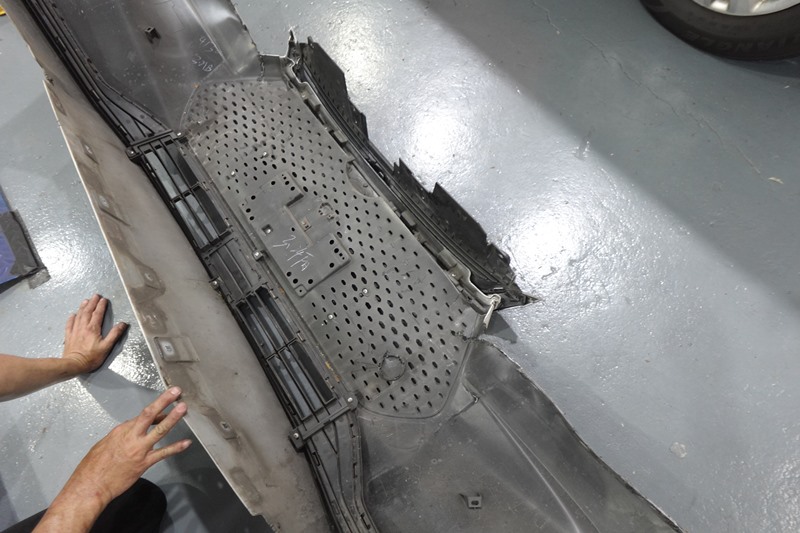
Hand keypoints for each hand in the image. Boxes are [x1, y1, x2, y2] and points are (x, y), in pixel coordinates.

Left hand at [62, 294, 127, 373]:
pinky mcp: (69, 336)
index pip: (98, 314)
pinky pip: (69, 324)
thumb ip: (114, 334)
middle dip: (92, 303)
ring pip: (79, 316)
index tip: (104, 299)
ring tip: (85, 301)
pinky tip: (72, 315)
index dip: (101, 306)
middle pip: (88, 312)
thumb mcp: (107, 347)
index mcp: (93, 328)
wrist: (74, 364)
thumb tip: (123, 324)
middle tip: (95, 295)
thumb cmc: (92, 357)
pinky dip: (71, 318)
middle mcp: (83, 327)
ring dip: (82, 307)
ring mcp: (75, 331)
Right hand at [63, 387, 190, 506]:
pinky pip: (163, 453)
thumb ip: (121, 435)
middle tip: (176, 391)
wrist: (91, 485)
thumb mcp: (104, 444)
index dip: (156, 411)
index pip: (142, 416)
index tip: (166, 406)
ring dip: (172, 418)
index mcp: (121, 431)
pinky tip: (186, 443)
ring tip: (183, 408)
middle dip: (163, 401)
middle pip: (149, 414)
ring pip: (159, 431)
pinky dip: (176, 448)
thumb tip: (132, 429)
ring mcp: (139, 450)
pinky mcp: (144, 463)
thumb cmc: (93, 466)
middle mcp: (131, 437)